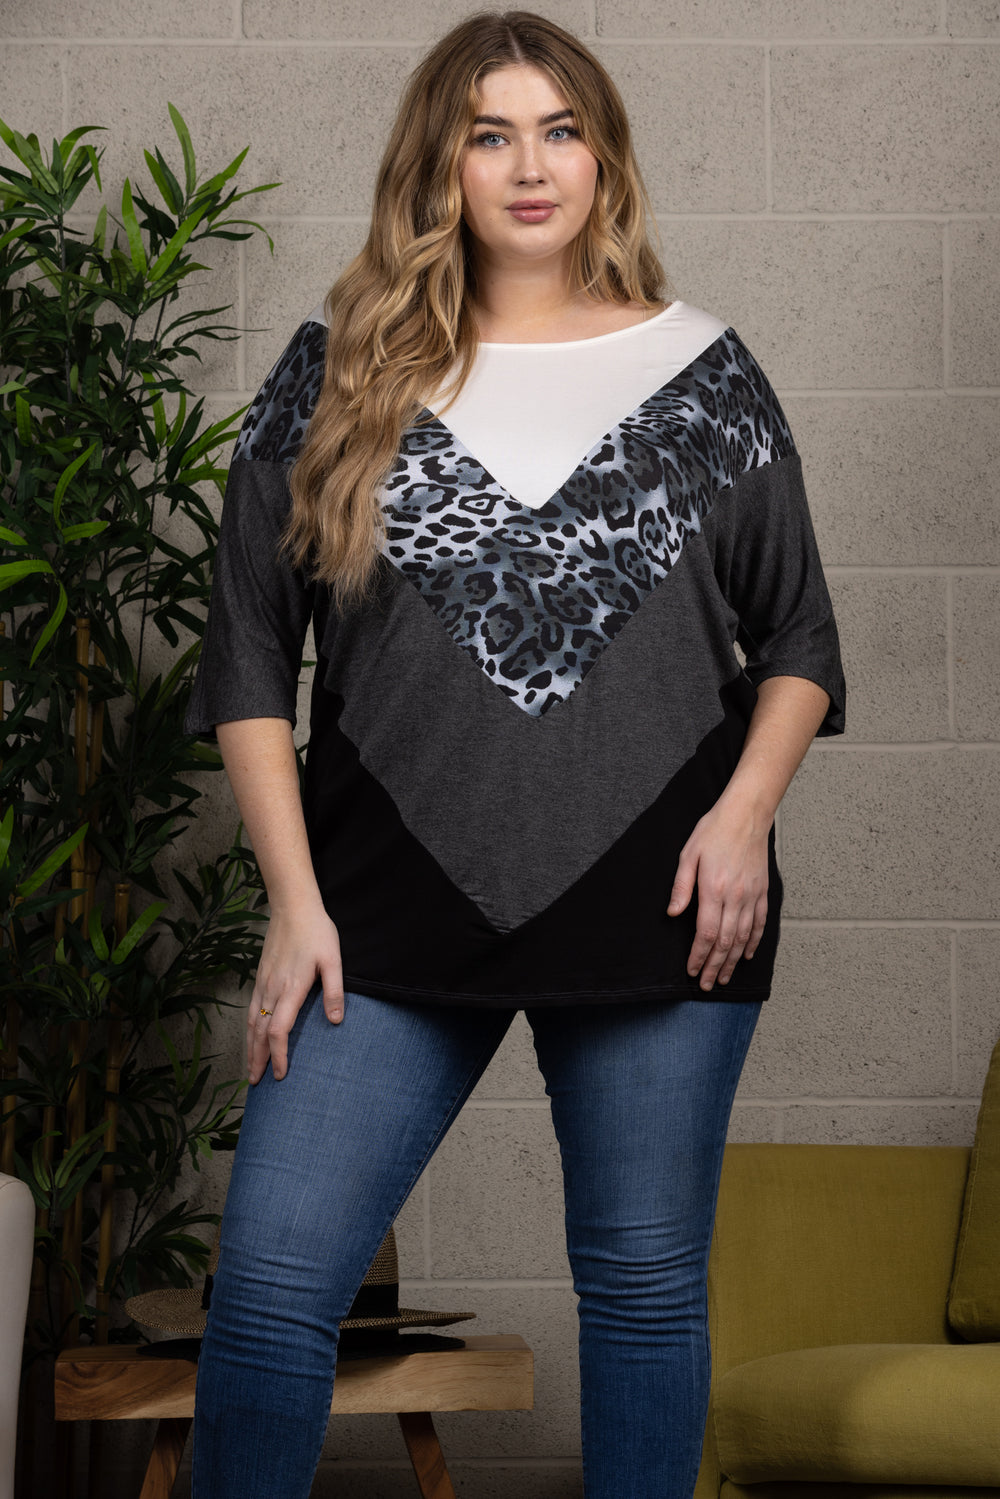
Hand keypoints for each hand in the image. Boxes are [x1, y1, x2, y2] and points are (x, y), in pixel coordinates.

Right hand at [248, 903, 343, 1083]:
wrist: (293, 907)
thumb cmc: (317, 932)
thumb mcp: (333, 960)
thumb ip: (334, 991)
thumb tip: (335, 1021)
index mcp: (292, 988)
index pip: (279, 1031)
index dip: (278, 1055)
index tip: (281, 1075)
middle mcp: (273, 989)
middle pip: (259, 1033)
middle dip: (258, 1060)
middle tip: (256, 1084)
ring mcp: (263, 982)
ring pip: (252, 1022)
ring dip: (249, 1047)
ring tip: (250, 1068)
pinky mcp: (261, 976)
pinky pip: (251, 1008)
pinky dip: (249, 1029)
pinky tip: (251, 1037)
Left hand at [667, 801, 768, 990]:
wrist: (746, 815)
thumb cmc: (714, 831)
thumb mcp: (688, 854)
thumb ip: (681, 886)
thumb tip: (673, 914)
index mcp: (714, 889)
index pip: (707, 934)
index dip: (698, 956)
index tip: (691, 970)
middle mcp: (736, 897)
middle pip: (725, 942)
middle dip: (713, 967)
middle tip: (706, 985)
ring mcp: (752, 896)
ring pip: (743, 938)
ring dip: (732, 961)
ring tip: (722, 978)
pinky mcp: (762, 892)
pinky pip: (759, 924)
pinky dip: (753, 943)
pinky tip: (745, 955)